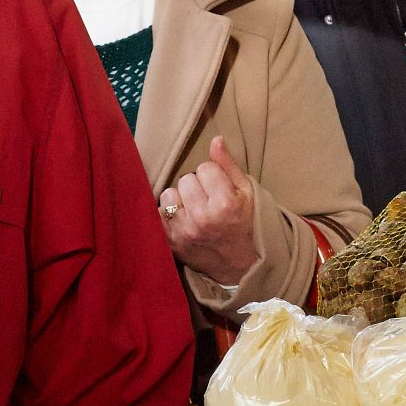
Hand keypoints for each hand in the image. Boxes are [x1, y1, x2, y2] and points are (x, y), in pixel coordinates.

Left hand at [160, 136, 261, 288]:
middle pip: (185, 179)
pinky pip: (158, 213)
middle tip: (208, 201)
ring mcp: (184, 232)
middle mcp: (202, 218)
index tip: (221, 189)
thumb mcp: (247, 193)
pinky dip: (168, 213)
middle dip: (196, 186)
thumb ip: (229, 165)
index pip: (205, 167)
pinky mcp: (170, 242)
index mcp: (225, 204)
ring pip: (169, 194)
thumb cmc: (247, 225)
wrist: (242, 266)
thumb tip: (215, 139)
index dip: (214, 176)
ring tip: (194, 211)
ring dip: (180, 199)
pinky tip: (182, 219)